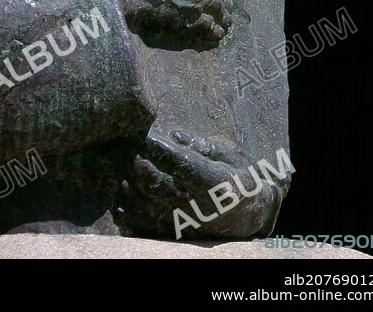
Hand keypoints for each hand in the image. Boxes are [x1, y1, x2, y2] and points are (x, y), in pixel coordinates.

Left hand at [115, 130, 283, 239]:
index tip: (146, 136)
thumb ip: (202, 144)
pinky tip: (119, 209)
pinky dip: (135, 223)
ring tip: (118, 180)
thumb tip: (174, 135)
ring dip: (133, 197)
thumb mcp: (230, 152)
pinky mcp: (185, 236)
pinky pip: (155, 232)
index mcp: (219, 183)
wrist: (254, 212)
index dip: (163, 151)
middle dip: (142, 169)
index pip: (186, 165)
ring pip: (155, 213)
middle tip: (128, 151)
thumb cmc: (241, 174)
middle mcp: (205, 206)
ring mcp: (193, 224)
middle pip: (165, 189)